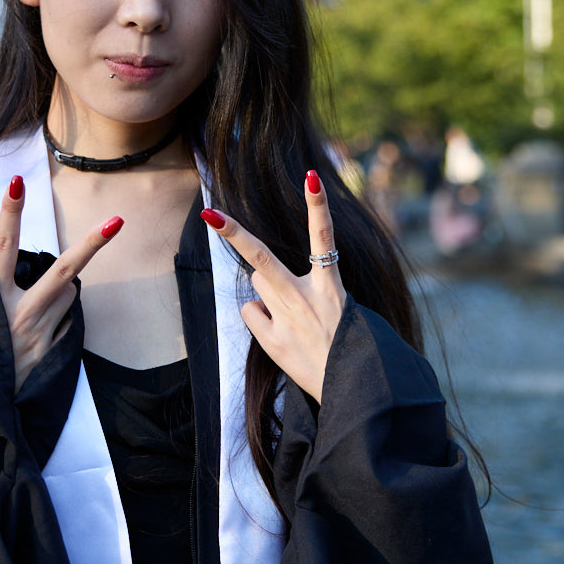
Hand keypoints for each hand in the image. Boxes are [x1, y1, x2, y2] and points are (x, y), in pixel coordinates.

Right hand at [0, 175, 121, 391]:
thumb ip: (8, 288)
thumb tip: (57, 274)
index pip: (2, 247)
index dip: (9, 213)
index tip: (17, 182)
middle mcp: (18, 313)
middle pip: (62, 270)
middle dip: (91, 244)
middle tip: (117, 220)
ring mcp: (38, 333)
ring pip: (69, 293)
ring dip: (60, 292)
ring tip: (32, 316)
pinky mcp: (52, 351)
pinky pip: (67, 320)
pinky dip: (59, 319)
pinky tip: (37, 339)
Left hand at [202, 170, 346, 403]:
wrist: (354, 388)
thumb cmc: (346, 342)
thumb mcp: (336, 306)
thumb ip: (297, 287)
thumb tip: (258, 281)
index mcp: (330, 286)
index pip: (324, 236)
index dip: (317, 204)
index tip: (310, 175)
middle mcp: (305, 298)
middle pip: (261, 258)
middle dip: (234, 233)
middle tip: (210, 213)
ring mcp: (285, 320)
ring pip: (259, 284)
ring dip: (268, 289)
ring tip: (294, 314)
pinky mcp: (272, 342)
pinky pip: (252, 314)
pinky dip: (261, 317)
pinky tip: (281, 333)